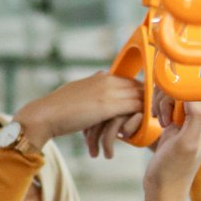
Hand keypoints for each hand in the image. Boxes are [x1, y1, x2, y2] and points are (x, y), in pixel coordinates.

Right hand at [14, 73, 142, 153]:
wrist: (46, 115)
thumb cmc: (59, 110)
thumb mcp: (79, 96)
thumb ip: (92, 95)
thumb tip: (98, 105)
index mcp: (101, 76)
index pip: (129, 80)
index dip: (139, 92)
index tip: (145, 104)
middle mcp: (107, 79)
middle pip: (138, 85)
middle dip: (148, 98)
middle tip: (155, 113)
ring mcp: (108, 91)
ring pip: (140, 95)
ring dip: (148, 107)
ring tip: (154, 120)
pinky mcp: (109, 105)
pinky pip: (135, 106)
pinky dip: (143, 113)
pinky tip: (146, 123)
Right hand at [143, 101, 200, 198]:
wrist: (162, 187)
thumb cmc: (173, 169)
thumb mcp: (186, 143)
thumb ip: (195, 116)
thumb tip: (190, 92)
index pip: (190, 92)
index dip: (174, 100)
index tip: (169, 120)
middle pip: (179, 90)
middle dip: (166, 102)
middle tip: (164, 123)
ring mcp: (188, 120)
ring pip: (171, 94)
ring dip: (161, 105)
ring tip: (162, 124)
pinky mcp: (176, 123)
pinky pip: (167, 102)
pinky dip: (159, 108)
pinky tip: (159, 123)